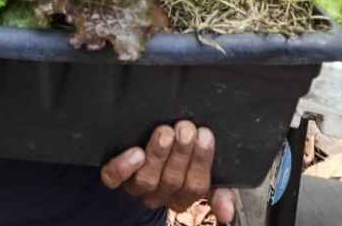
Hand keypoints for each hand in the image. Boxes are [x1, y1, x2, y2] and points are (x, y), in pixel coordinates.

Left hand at [100, 121, 236, 221]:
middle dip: (181, 152)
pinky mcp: (114, 177)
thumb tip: (227, 213)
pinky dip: (124, 167)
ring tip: (165, 132)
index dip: (201, 160)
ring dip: (158, 155)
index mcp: (183, 195)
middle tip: (185, 128)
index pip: (197, 186)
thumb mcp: (201, 174)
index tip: (205, 134)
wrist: (139, 158)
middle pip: (173, 180)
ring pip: (147, 180)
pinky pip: (114, 178)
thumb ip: (219, 191)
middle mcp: (159, 195)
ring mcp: (135, 188)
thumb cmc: (178, 163)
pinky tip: (136, 153)